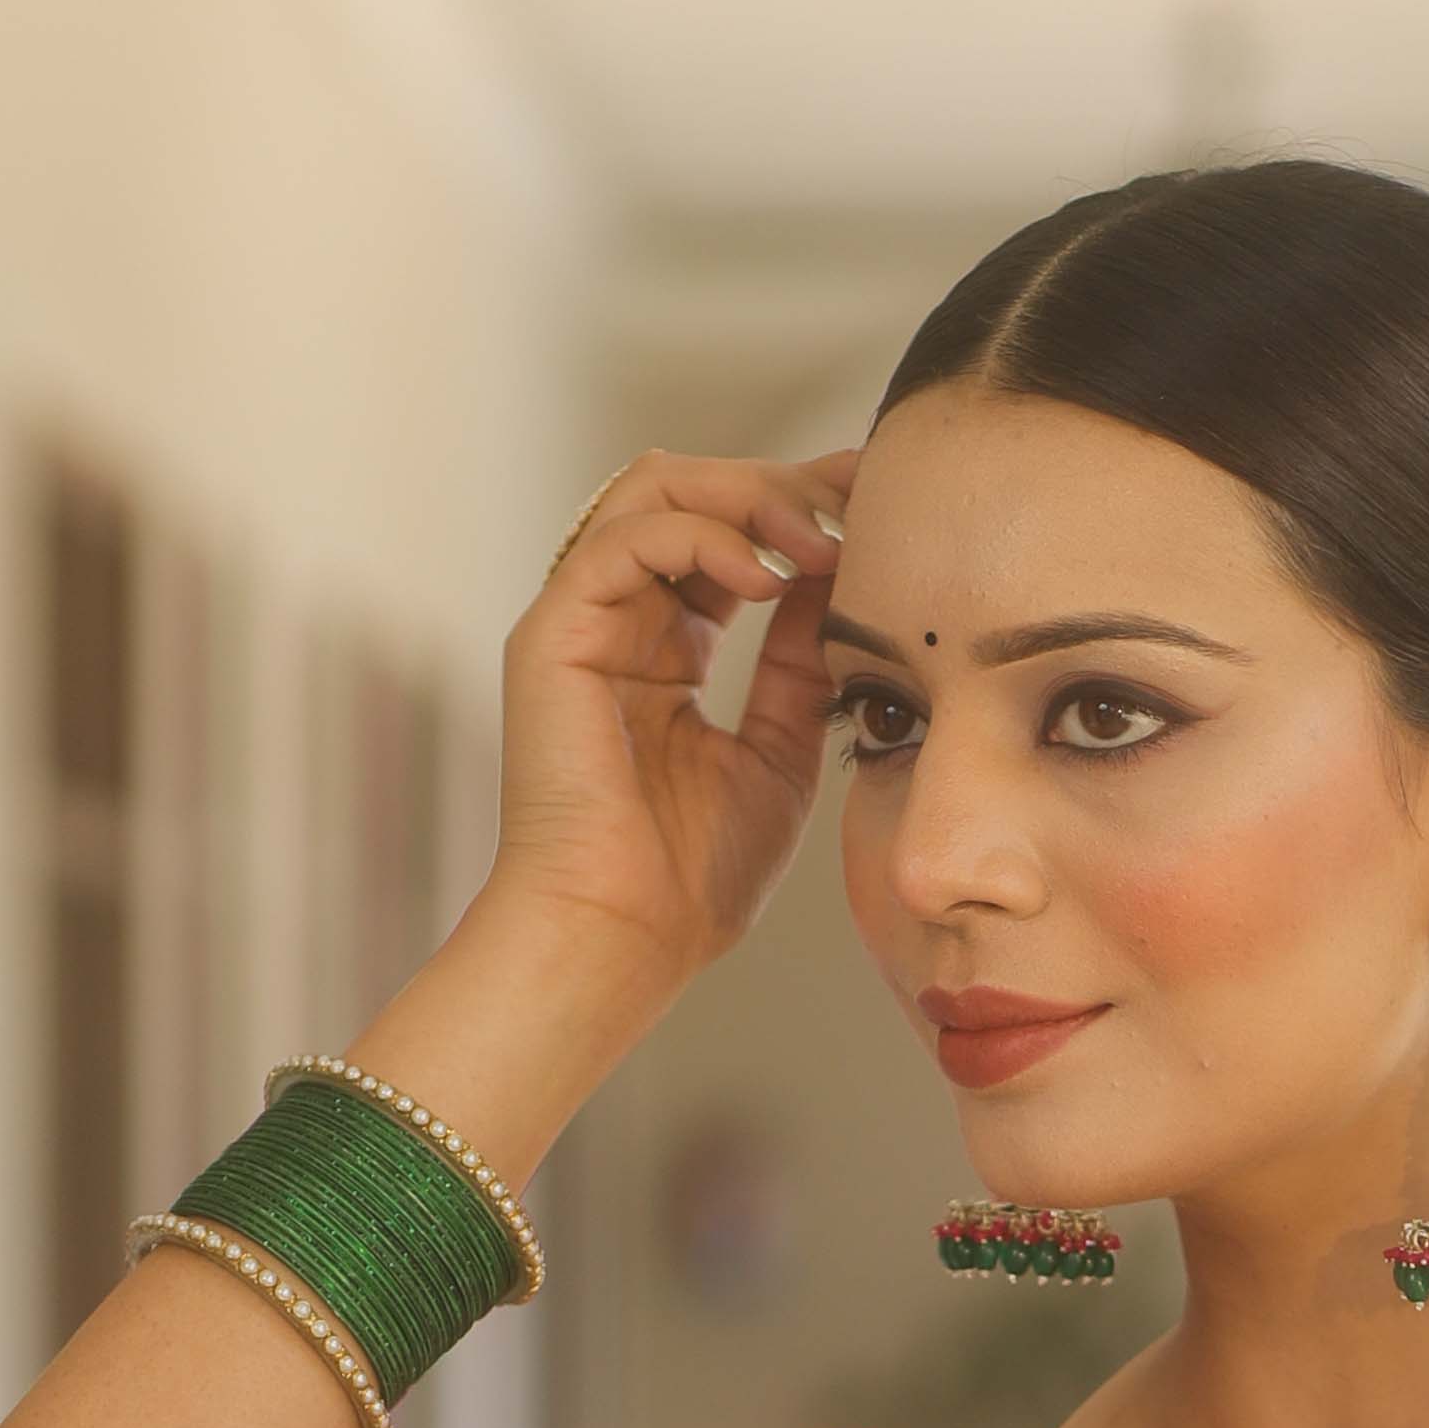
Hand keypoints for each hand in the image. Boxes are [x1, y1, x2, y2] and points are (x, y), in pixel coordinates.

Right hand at [490, 446, 858, 997]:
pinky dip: (703, 537)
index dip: (799, 508)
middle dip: (781, 487)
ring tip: (816, 544)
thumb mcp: (779, 753)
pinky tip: (767, 578)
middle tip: (855, 506)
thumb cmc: (691, 880)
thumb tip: (839, 583)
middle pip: (692, 493)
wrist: (624, 940)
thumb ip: (798, 666)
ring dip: (747, 498)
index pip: (729, 538)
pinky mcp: (554, 636)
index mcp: (665, 651)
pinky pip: (626, 539)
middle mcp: (617, 623)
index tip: (874, 501)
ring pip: (655, 492)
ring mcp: (580, 623)